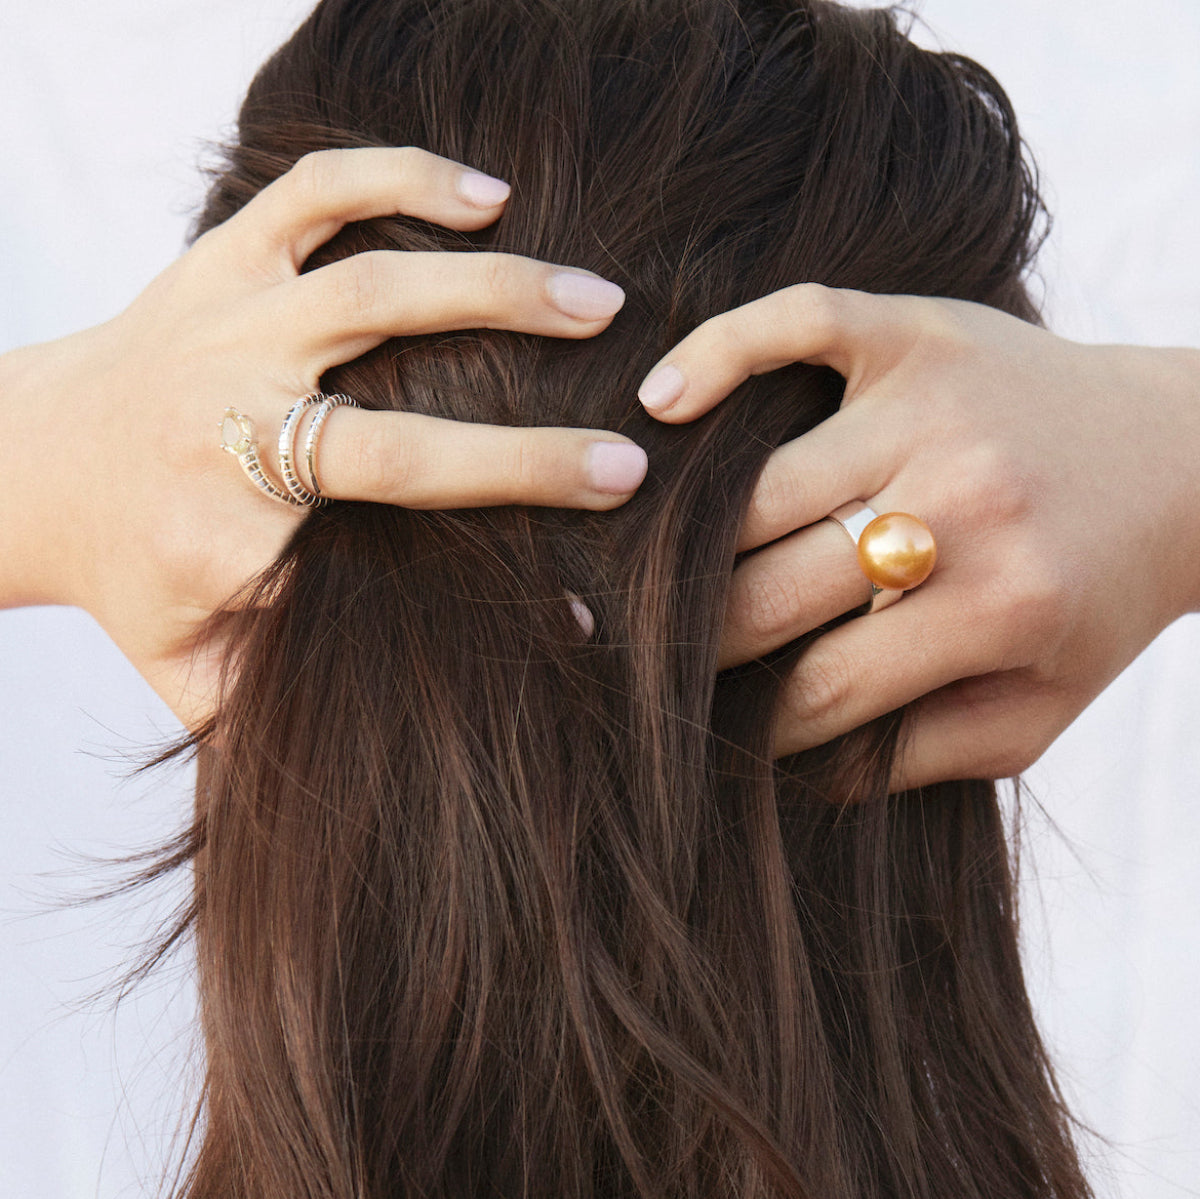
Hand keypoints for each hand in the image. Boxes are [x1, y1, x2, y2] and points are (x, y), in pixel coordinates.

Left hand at [0, 147, 645, 729]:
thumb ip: (282, 709)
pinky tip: (490, 197)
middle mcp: (230, 420)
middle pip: (400, 424)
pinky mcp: (222, 261)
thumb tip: (421, 744)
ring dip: (501, 291)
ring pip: (376, 287)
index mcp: (232, 530)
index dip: (497, 560)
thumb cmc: (134, 577)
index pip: (391, 545)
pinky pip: (317, 194)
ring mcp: (228, 325)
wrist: (33, 465)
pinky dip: (405, 178)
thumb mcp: (189, 673)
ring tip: (602, 303)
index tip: (590, 598)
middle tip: (633, 450)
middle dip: (528, 448)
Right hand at [637, 285, 1199, 789]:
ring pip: (754, 488)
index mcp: (999, 606)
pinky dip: (713, 356)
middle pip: (771, 592)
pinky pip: (790, 325)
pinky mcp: (916, 332)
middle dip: (709, 643)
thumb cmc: (1094, 596)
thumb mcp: (1037, 709)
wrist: (1180, 459)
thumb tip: (790, 770)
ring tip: (656, 569)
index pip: (822, 690)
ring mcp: (934, 405)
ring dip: (688, 542)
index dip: (756, 726)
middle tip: (673, 656)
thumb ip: (921, 756)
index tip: (722, 727)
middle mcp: (964, 502)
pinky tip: (657, 403)